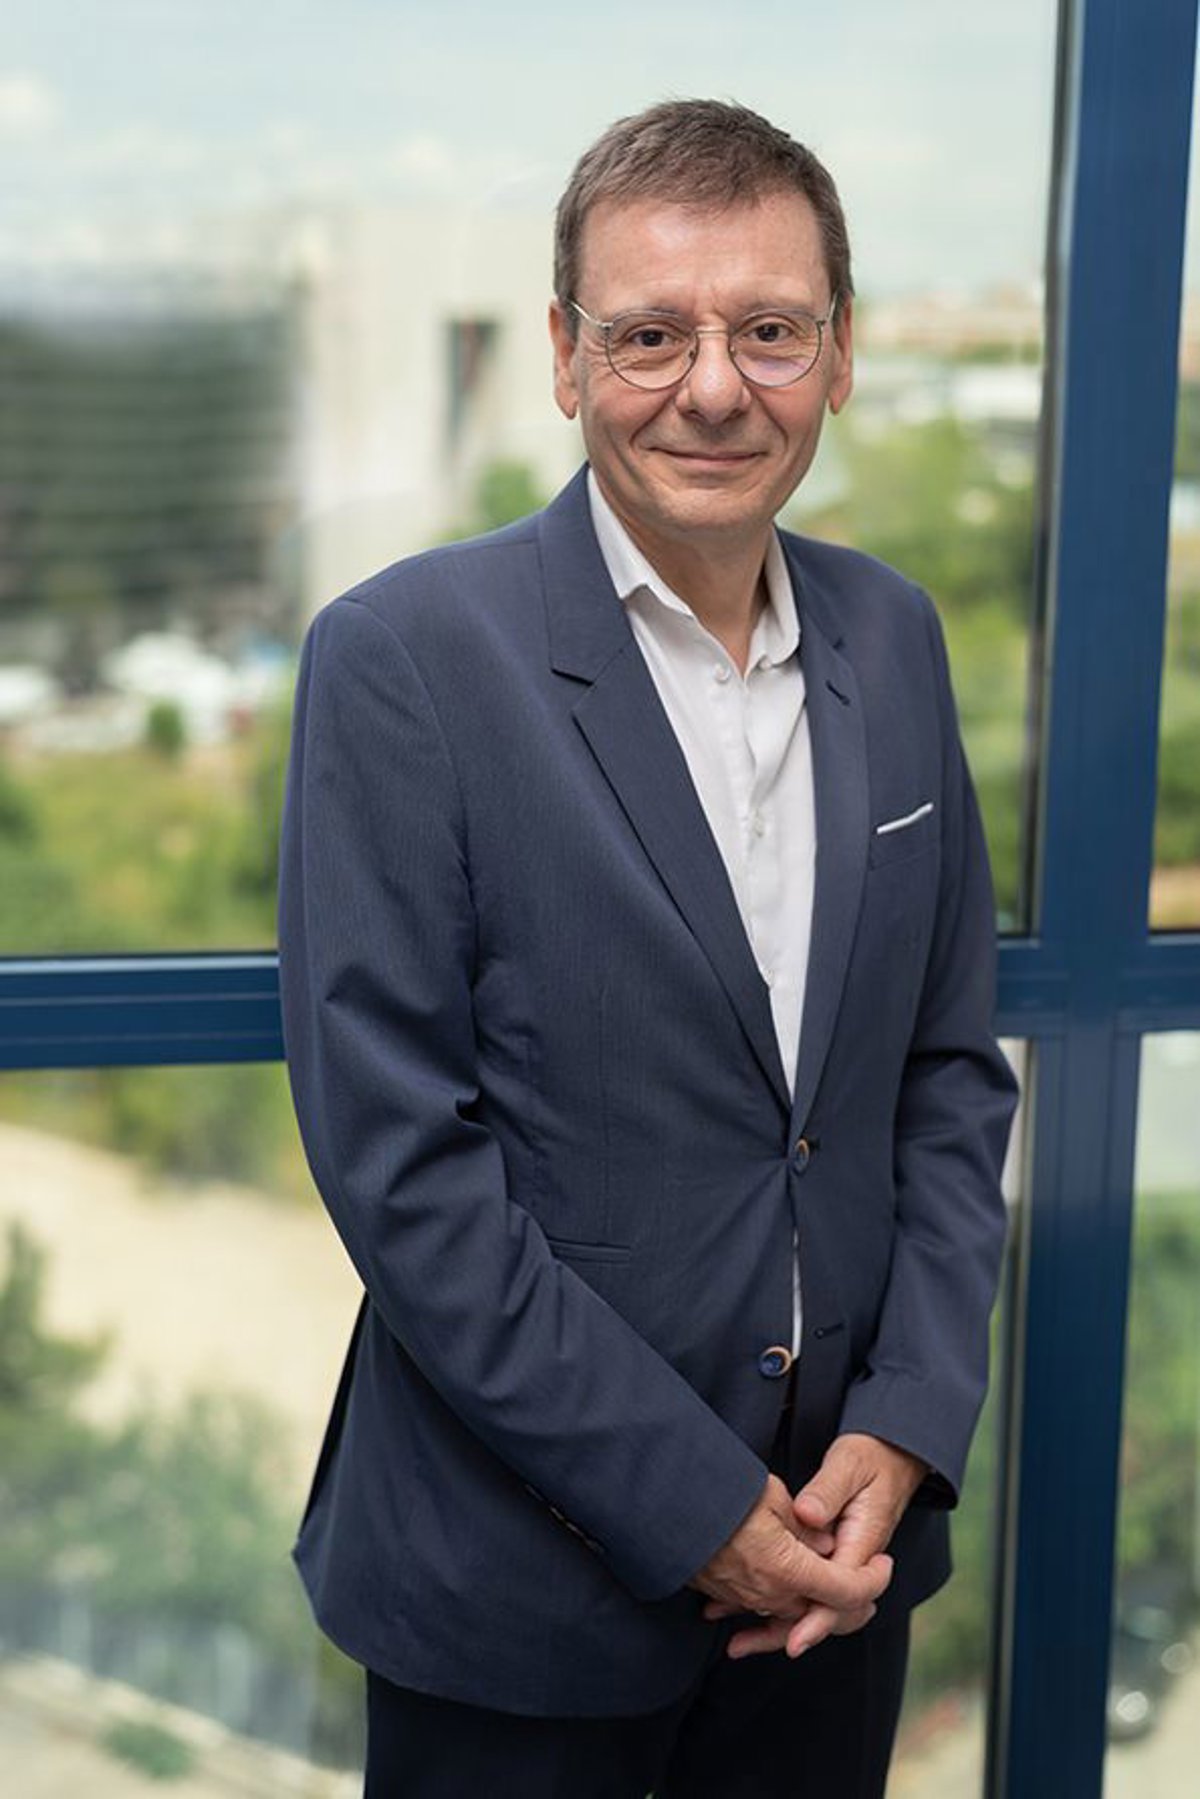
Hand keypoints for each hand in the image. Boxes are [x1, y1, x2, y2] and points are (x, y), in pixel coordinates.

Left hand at [720, 1434, 926, 1660]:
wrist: (893, 1456)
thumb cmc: (870, 1457)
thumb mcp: (849, 1465)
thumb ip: (828, 1491)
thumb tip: (807, 1515)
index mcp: (864, 1543)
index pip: (839, 1593)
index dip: (815, 1620)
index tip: (792, 1642)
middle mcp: (853, 1561)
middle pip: (824, 1613)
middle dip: (785, 1633)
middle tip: (741, 1645)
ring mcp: (842, 1563)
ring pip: (813, 1608)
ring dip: (775, 1626)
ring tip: (734, 1640)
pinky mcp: (830, 1559)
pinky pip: (807, 1591)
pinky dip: (777, 1605)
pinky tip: (743, 1610)